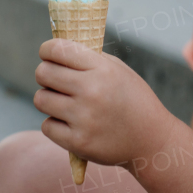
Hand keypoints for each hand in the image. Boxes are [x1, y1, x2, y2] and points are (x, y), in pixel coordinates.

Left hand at [34, 38, 178, 169]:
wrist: (152, 140)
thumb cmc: (132, 99)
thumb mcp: (118, 70)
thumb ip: (88, 59)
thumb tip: (55, 51)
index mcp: (102, 69)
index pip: (58, 49)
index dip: (47, 50)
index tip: (48, 54)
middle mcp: (91, 91)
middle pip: (43, 73)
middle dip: (45, 74)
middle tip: (55, 81)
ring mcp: (83, 118)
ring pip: (40, 99)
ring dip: (48, 99)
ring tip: (63, 103)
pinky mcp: (78, 142)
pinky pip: (47, 126)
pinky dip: (54, 125)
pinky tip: (70, 124)